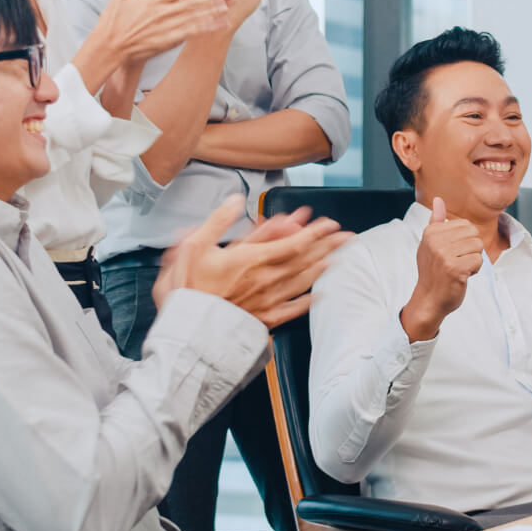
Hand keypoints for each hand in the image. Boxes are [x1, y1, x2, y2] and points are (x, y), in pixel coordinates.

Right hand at [94, 0, 237, 63]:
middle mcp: (163, 13)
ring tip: (231, 2)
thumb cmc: (114, 20)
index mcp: (154, 0)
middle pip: (195, 1)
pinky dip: (205, 28)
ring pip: (195, 17)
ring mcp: (166, 28)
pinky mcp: (167, 41)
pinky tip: (218, 24)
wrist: (108, 47)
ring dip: (214, 9)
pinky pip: (189, 34)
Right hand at [153, 195, 351, 328]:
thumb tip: (236, 200)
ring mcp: (267, 300)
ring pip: (302, 280)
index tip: (328, 223)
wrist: (185, 331)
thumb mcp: (193, 245)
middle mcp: (265, 279)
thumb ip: (219, 220)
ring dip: (322, 266)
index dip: (314, 231)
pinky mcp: (264, 319)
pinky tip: (319, 295)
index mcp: (251, 259)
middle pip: (304, 259)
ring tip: (338, 257)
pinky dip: (309, 300)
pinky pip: (293, 309)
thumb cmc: (186, 289)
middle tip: (346, 237)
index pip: (292, 242)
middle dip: (327, 245)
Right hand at [401, 197, 481, 340]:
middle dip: (471, 250)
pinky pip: (479, 261)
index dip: (465, 241)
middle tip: (457, 262)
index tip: (451, 253)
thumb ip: (436, 221)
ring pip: (478, 247)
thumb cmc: (433, 271)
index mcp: (431, 231)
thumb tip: (438, 200)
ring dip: (473, 260)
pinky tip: (462, 276)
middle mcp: (436, 240)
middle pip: (474, 234)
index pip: (466, 225)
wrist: (429, 299)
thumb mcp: (430, 243)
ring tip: (459, 268)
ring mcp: (444, 254)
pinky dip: (474, 270)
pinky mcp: (454, 268)